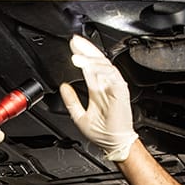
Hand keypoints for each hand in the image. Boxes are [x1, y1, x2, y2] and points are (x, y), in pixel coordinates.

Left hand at [60, 35, 137, 161]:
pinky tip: (90, 65)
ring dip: (90, 57)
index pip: (89, 67)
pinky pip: (112, 75)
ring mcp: (114, 86)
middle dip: (86, 49)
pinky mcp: (120, 90)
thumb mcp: (79, 116)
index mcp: (98, 88)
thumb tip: (63, 87)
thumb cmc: (102, 132)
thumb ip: (71, 101)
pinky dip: (101, 69)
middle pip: (96, 61)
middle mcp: (106, 85)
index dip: (81, 55)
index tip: (72, 47)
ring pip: (104, 65)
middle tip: (74, 40)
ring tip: (76, 54)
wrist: (114, 144)